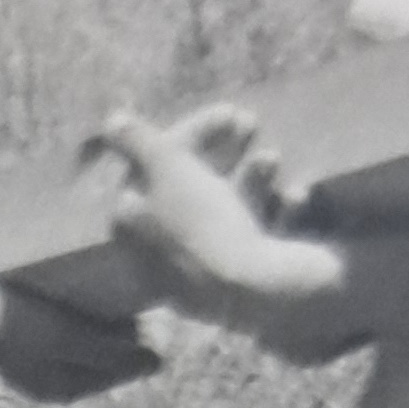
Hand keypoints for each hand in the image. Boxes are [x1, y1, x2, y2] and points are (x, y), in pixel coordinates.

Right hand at [0, 275, 154, 405]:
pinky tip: (78, 295)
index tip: (146, 313)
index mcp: (64, 390)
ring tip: (110, 293)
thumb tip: (156, 364)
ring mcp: (35, 362)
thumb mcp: (65, 337)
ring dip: (100, 323)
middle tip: (131, 299)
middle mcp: (51, 382)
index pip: (119, 371)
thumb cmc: (10, 322)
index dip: (137, 344)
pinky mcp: (22, 340)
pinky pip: (64, 333)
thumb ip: (109, 352)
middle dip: (119, 335)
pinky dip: (77, 318)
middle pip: (102, 359)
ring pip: (84, 344)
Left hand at [90, 105, 285, 298]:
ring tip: (272, 157)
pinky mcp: (241, 281)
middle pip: (189, 187)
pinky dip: (276, 209)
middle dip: (222, 150)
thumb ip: (138, 142)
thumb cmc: (206, 225)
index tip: (223, 113)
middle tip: (250, 122)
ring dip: (252, 175)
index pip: (150, 168)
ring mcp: (203, 269)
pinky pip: (257, 235)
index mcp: (135, 228)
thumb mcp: (167, 170)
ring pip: (225, 208)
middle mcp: (162, 251)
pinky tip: (296, 195)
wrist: (259, 294)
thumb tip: (112, 120)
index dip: (185, 135)